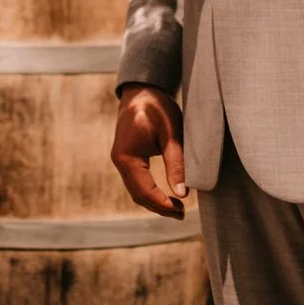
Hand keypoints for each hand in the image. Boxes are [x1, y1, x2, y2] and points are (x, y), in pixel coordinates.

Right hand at [111, 83, 188, 218]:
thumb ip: (176, 163)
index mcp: (127, 156)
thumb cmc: (157, 107)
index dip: (163, 204)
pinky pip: (136, 182)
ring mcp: (121, 160)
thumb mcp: (171, 133)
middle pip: (138, 196)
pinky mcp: (127, 157)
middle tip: (182, 214)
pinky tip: (166, 195)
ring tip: (177, 208)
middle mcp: (119, 161)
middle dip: (159, 208)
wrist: (142, 90)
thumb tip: (184, 193)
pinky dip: (150, 192)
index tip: (182, 210)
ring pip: (136, 191)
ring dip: (155, 202)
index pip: (144, 191)